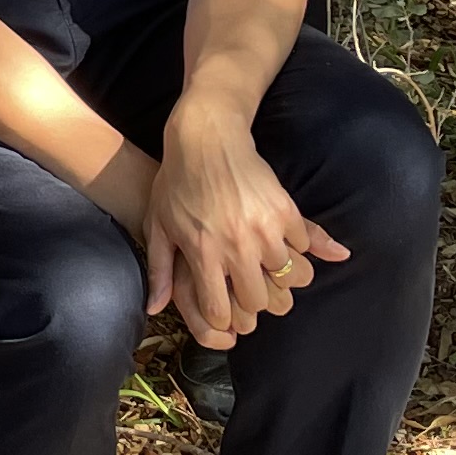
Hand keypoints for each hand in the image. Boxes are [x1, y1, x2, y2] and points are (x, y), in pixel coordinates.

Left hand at [144, 106, 351, 349]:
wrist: (206, 137)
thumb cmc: (176, 181)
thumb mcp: (159, 225)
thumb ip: (159, 270)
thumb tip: (154, 307)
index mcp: (202, 253)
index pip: (220, 311)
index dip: (224, 318)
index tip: (226, 309)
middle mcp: (235, 246)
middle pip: (259, 301)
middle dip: (255, 301)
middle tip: (251, 288)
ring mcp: (263, 229)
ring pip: (286, 277)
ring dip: (279, 275)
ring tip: (268, 265)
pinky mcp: (285, 210)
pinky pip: (301, 246)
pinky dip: (295, 247)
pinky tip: (280, 239)